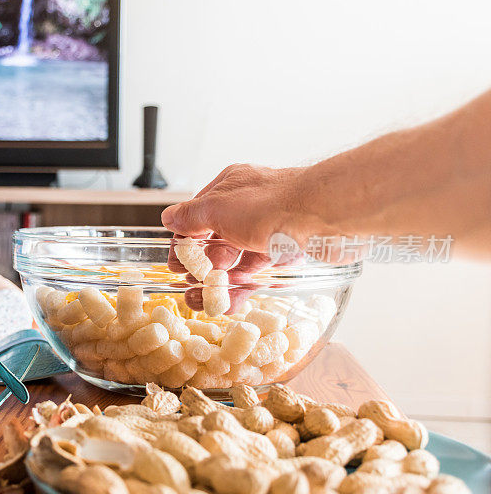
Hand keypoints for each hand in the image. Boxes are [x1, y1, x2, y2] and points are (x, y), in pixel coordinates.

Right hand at [161, 164, 307, 312]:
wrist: (324, 215)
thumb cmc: (271, 203)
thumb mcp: (218, 207)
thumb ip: (192, 216)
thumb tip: (169, 217)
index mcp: (229, 188)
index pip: (197, 216)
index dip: (184, 242)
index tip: (175, 265)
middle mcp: (248, 206)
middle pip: (217, 240)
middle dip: (201, 267)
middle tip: (190, 288)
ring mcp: (268, 229)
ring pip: (237, 259)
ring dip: (219, 282)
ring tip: (205, 303)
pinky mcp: (287, 250)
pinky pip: (259, 272)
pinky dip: (243, 288)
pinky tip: (230, 304)